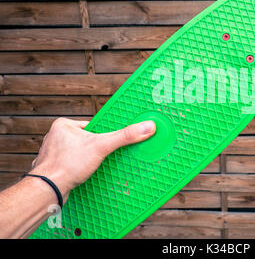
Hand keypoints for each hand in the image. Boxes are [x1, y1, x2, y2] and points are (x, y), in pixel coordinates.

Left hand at [30, 117, 155, 201]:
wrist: (47, 190)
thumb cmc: (67, 165)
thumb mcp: (102, 146)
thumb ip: (125, 136)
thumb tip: (147, 126)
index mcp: (63, 125)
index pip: (91, 126)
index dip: (102, 136)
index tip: (107, 143)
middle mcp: (55, 136)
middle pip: (86, 139)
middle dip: (93, 149)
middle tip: (98, 157)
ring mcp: (52, 152)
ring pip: (77, 152)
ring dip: (85, 160)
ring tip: (88, 167)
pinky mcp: (52, 167)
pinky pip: (70, 164)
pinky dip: (77, 169)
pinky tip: (80, 174)